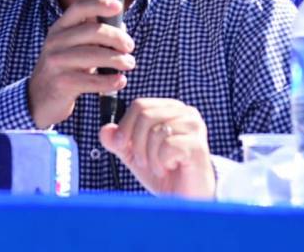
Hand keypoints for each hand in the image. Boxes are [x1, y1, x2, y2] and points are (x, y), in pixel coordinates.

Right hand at [27, 0, 134, 128]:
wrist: (38, 100)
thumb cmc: (63, 70)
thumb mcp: (73, 49)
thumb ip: (95, 37)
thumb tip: (122, 28)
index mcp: (59, 29)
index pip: (78, 9)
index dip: (99, 4)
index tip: (118, 6)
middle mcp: (55, 42)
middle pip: (91, 31)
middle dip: (116, 37)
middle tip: (130, 47)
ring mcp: (56, 63)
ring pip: (93, 55)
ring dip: (117, 59)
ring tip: (129, 64)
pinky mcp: (61, 83)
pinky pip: (91, 80)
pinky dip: (110, 81)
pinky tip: (120, 81)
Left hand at [99, 98, 215, 198]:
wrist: (185, 198)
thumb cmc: (165, 174)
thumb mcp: (135, 156)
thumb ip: (119, 142)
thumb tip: (105, 130)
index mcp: (170, 109)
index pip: (140, 105)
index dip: (125, 125)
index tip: (122, 145)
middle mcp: (185, 113)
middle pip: (145, 115)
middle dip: (136, 143)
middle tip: (143, 162)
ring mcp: (194, 127)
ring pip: (155, 132)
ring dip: (150, 157)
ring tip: (160, 167)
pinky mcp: (197, 145)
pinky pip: (167, 147)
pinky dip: (161, 163)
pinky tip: (170, 168)